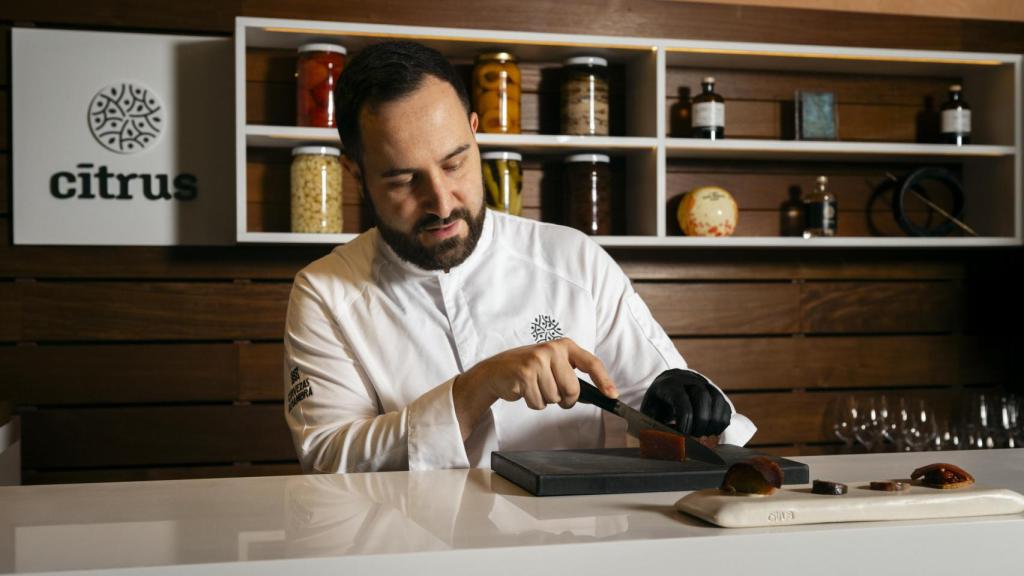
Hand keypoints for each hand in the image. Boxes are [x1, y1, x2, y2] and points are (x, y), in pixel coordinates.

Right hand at [453, 338, 616, 438]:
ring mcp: (538, 360)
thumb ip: (572, 373)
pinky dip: (533, 403)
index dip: (603, 380)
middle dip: (564, 398)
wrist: (496, 371)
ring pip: (555, 398)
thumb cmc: (528, 369)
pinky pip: (539, 402)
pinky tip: (525, 390)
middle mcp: (552, 349)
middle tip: (550, 391)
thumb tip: (598, 392)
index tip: (612, 394)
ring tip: (534, 387)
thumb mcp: (553, 363)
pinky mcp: (525, 374)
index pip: (591, 363)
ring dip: (545, 400)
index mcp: (564, 346)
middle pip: (573, 389)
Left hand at [640, 368, 730, 435]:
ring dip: (713, 422)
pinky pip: (724, 406)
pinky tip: (712, 432)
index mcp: (669, 384)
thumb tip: (668, 444)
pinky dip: (721, 422)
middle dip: (701, 421)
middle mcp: (689, 380)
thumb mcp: (649, 413)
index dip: (684, 420)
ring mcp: (704, 385)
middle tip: (695, 436)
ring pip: (717, 399)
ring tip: (704, 435)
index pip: (681, 399)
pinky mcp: (714, 393)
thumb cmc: (657, 404)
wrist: (667, 386)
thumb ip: (654, 427)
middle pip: (702, 397)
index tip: (683, 436)